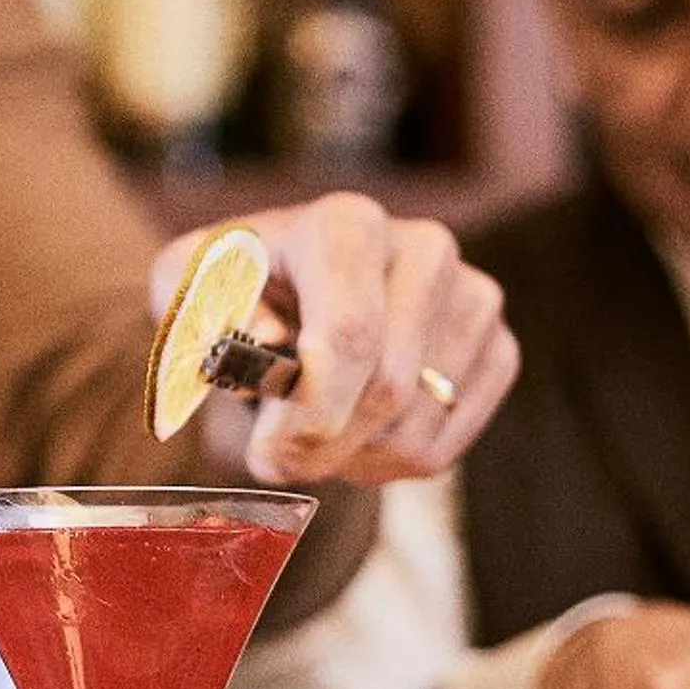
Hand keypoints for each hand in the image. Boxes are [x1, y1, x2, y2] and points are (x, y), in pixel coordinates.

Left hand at [152, 192, 516, 486]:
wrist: (293, 294)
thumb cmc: (236, 291)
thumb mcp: (191, 288)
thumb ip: (211, 310)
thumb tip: (267, 343)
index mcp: (347, 223)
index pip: (351, 332)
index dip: (312, 409)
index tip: (268, 452)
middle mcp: (426, 248)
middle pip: (388, 388)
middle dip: (322, 445)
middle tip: (273, 460)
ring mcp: (473, 298)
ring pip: (415, 428)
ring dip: (349, 459)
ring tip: (310, 432)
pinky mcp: (498, 349)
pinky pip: (443, 446)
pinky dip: (387, 465)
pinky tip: (352, 433)